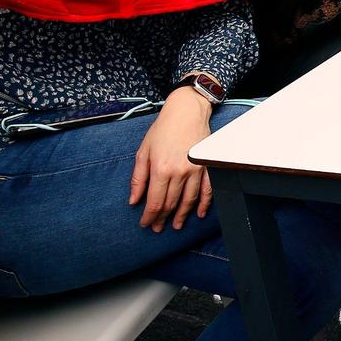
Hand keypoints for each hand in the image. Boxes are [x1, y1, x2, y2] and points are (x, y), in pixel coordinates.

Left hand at [128, 89, 216, 229]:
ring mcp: (195, 171)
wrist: (186, 112)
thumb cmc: (163, 129)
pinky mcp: (206, 167)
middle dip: (162, 218)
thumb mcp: (143, 152)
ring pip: (189, 201)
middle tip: (158, 228)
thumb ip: (138, 178)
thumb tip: (133, 200)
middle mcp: (179, 173)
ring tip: (176, 225)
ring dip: (181, 216)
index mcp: (160, 169)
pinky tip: (198, 214)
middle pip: (171, 204)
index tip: (145, 224)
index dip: (149, 217)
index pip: (154, 202)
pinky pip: (207, 191)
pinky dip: (203, 204)